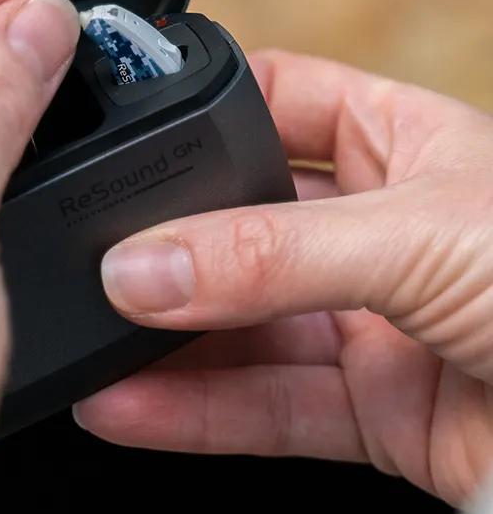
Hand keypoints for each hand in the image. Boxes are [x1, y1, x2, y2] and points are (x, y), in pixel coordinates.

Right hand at [76, 50, 492, 506]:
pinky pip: (264, 406)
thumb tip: (144, 267)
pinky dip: (192, 411)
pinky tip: (129, 403)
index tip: (119, 132)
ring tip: (91, 341)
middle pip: (238, 223)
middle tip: (95, 257)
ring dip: (165, 339)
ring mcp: (371, 321)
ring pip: (242, 325)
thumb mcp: (422, 234)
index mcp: (398, 141)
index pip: (269, 101)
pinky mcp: (374, 411)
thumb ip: (272, 255)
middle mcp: (376, 228)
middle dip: (166, 242)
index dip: (197, 110)